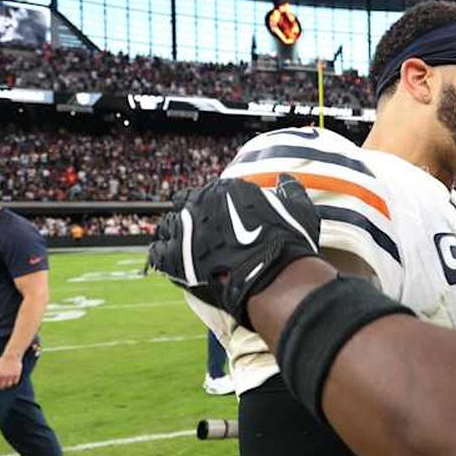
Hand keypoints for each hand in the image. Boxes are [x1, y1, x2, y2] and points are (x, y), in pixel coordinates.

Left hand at [0, 355, 22, 389]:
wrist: (12, 355)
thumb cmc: (2, 361)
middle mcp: (3, 376)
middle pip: (2, 386)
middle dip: (1, 386)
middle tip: (2, 383)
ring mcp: (10, 376)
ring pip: (9, 385)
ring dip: (8, 383)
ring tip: (7, 380)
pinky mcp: (17, 375)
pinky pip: (15, 382)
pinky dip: (14, 381)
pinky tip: (12, 378)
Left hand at [146, 175, 321, 329]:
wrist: (274, 275)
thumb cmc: (287, 243)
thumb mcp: (298, 210)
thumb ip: (290, 191)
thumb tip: (286, 179)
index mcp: (224, 189)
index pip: (209, 192)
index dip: (212, 206)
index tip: (220, 220)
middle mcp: (199, 203)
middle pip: (183, 205)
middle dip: (189, 217)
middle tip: (200, 234)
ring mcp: (183, 230)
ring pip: (168, 227)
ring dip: (175, 236)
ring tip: (185, 250)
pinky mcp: (172, 257)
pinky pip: (157, 253)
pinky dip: (163, 258)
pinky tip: (173, 265)